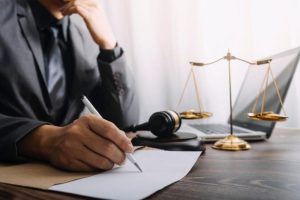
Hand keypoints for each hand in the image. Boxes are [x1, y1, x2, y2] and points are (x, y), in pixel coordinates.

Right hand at [18, 115, 133, 170]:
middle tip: (123, 158)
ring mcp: (72, 148)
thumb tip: (128, 141)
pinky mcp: (69, 161)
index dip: (122, 141)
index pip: (109, 130)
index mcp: (87, 121)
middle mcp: (78, 133)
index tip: (129, 148)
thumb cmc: (78, 132)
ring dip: (111, 164)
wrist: (52, 141)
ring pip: (100, 161)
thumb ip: (110, 131)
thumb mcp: (92, 124)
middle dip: (120, 155)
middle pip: (107, 148)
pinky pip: (91, 168)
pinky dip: (100, 168)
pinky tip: (101, 164)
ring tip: (113, 162)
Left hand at [60, 0, 116, 48]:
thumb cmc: (100, 30)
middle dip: (67, 3)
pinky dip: (69, 11)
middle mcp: (96, 4)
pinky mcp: (90, 15)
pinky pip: (76, 9)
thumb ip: (88, 11)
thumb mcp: (95, 17)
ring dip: (67, 7)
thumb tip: (78, 9)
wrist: (106, 39)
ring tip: (63, 12)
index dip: (71, 0)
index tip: (64, 4)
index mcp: (97, 3)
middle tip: (62, 9)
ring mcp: (93, 9)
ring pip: (76, 2)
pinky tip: (67, 15)